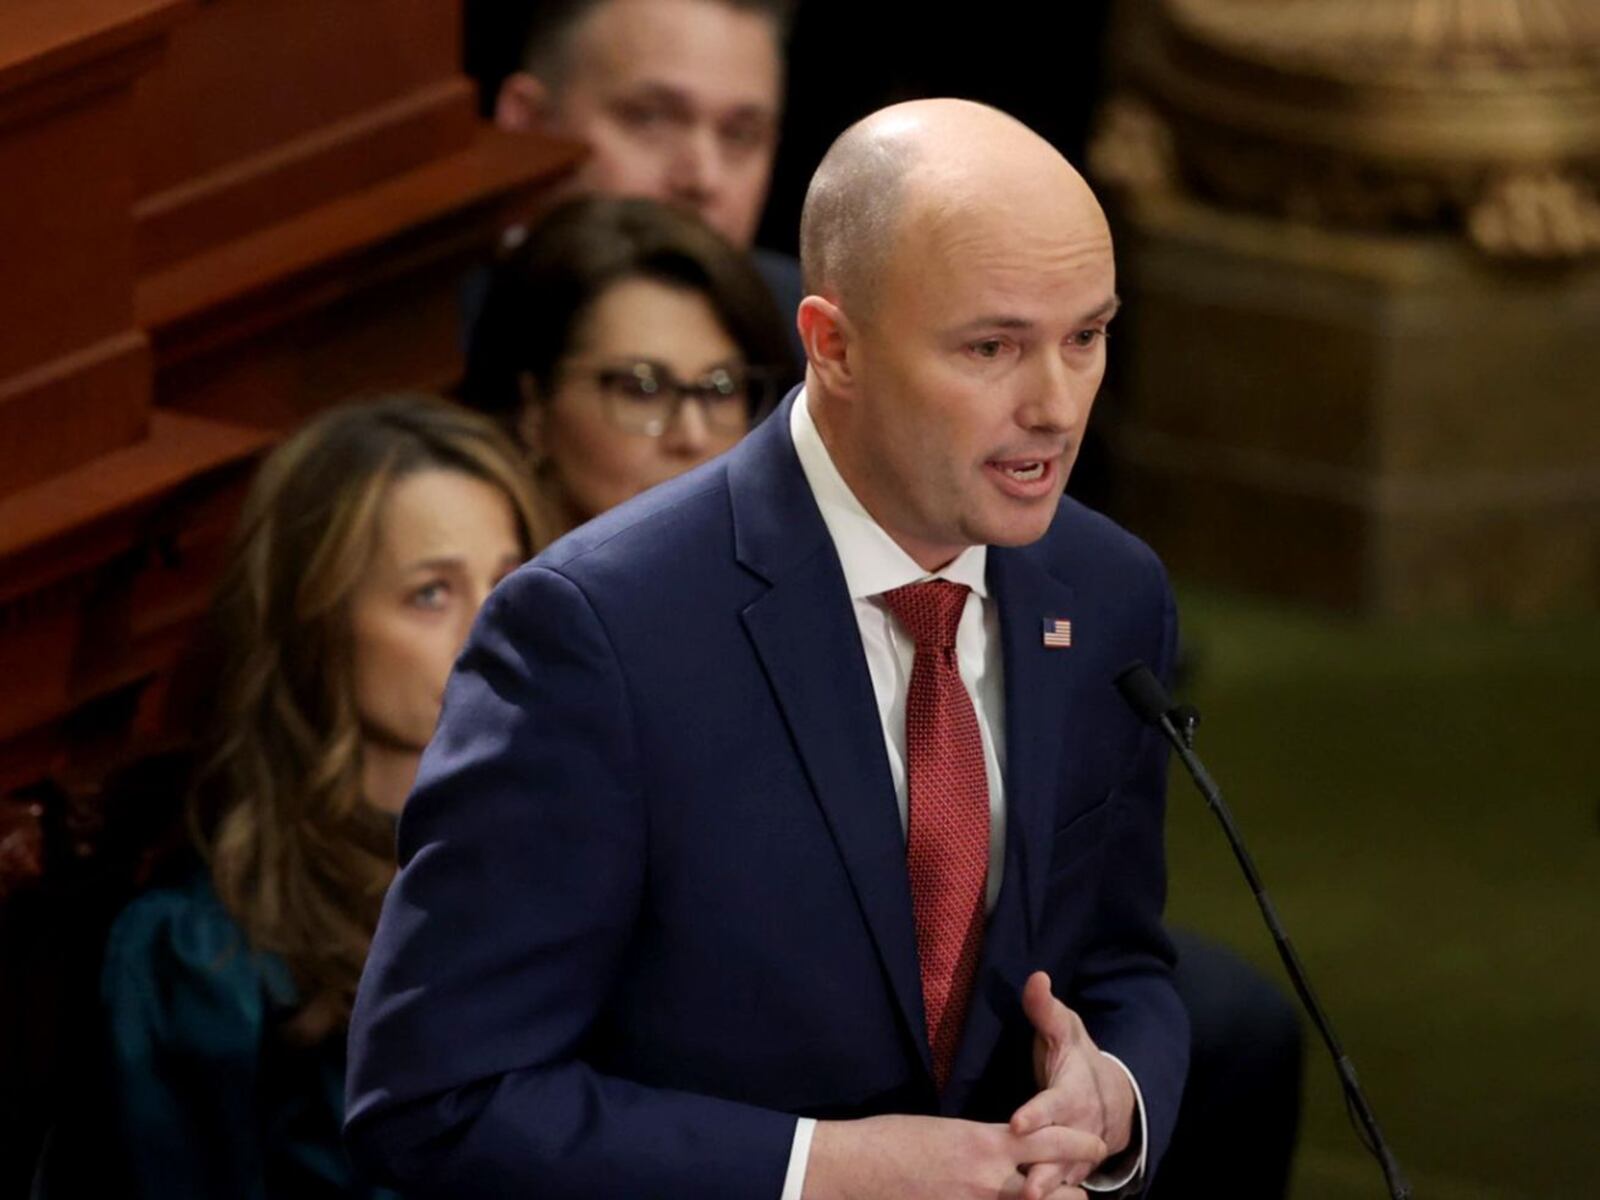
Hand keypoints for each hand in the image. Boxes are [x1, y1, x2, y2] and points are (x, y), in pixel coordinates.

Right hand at [803, 1113, 1106, 1199]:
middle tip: (1086, 1189)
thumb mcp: (944, 1131)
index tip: (1095, 1144)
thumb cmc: (891, 1141)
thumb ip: (979, 1143)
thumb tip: (1000, 1149)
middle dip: (1075, 1191)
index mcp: (983, 1141)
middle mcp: (986, 1178)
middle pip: (1053, 1189)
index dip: (1078, 1144)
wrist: (854, 1168)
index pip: (1047, 1140)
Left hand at [1008, 972, 1135, 1198]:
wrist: (1116, 1098)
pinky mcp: (1073, 1172)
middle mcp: (1079, 1128)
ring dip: (1050, 1193)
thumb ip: (1045, 1009)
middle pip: (1063, 1151)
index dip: (1037, 1114)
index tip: (1017, 1122)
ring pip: (1065, 1177)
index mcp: (1073, 1093)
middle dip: (1047, 1170)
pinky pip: (1063, 1191)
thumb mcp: (1065, 1031)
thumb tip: (1035, 977)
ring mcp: (1079, 1155)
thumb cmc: (1077, 1060)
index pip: (1054, 1105)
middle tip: (1029, 1188)